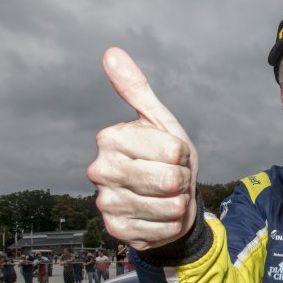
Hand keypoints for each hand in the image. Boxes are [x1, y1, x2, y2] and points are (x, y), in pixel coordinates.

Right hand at [87, 48, 198, 250]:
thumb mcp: (159, 122)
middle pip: (170, 180)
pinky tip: (160, 215)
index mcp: (111, 138)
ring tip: (166, 196)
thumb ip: (137, 89)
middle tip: (171, 177)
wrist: (167, 199)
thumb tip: (111, 52)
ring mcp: (106, 202)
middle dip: (182, 179)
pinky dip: (171, 224)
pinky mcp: (116, 230)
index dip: (182, 154)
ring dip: (178, 203)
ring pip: (169, 206)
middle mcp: (100, 170)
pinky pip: (164, 229)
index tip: (172, 155)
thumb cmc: (165, 157)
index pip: (172, 150)